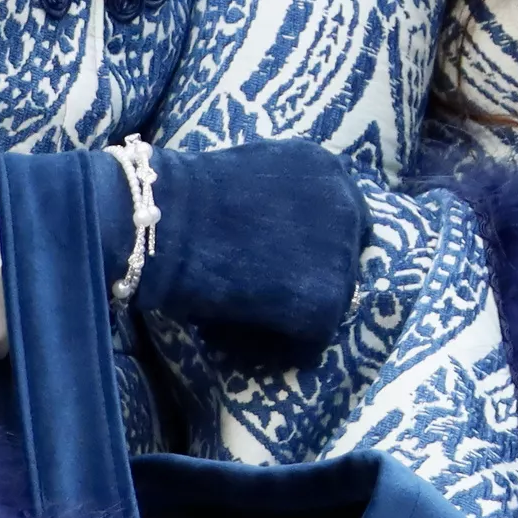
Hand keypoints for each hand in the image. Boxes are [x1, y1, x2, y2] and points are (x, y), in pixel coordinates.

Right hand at [124, 140, 364, 362]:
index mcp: (327, 170)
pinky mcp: (327, 303)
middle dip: (309, 279)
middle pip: (342, 260)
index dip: (312, 247)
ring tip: (250, 318)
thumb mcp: (256, 174)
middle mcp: (347, 206)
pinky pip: (311, 341)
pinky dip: (281, 348)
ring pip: (330, 302)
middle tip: (267, 293)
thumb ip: (285, 196)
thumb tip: (285, 234)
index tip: (282, 261)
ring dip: (295, 314)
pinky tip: (245, 339)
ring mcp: (342, 256)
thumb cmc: (193, 197)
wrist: (170, 223)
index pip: (341, 218)